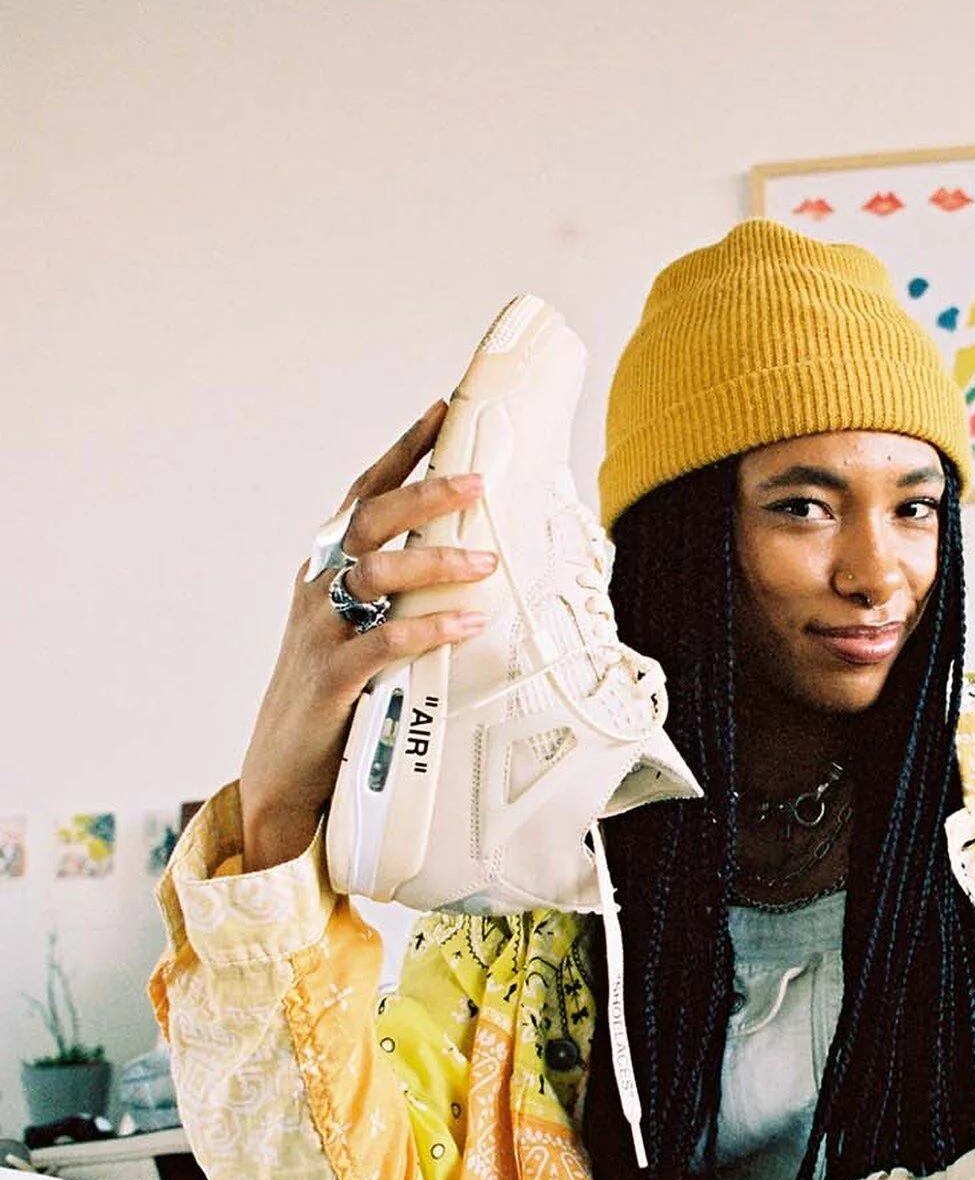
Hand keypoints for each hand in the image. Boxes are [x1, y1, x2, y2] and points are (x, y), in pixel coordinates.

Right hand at [238, 403, 498, 872]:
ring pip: (374, 575)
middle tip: (478, 481)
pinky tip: (466, 622)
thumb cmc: (337, 690)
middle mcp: (318, 587)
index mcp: (326, 566)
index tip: (442, 411)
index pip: (365, 493)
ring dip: (434, 562)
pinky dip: (427, 630)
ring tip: (487, 563)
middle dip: (424, 494)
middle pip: (367, 520)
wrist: (284, 768)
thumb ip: (398, 586)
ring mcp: (321, 632)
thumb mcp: (360, 623)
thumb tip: (470, 550)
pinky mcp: (333, 681)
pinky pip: (383, 645)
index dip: (403, 451)